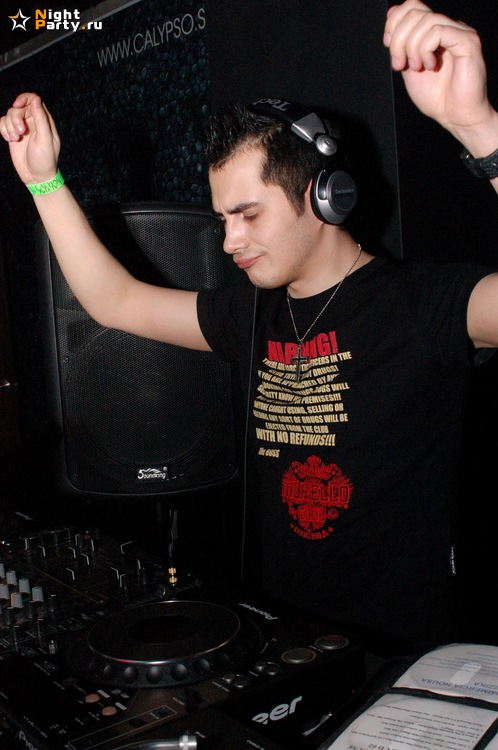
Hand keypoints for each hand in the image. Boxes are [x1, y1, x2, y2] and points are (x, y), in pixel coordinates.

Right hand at [0, 92, 60, 184]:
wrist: (36, 176)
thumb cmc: (44, 160)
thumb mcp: (45, 140)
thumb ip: (41, 119)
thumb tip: (35, 100)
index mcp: (44, 121)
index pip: (34, 99)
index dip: (24, 98)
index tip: (17, 105)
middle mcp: (33, 121)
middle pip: (18, 107)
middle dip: (15, 118)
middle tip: (20, 132)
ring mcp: (22, 127)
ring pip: (9, 114)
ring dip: (9, 125)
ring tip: (15, 138)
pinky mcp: (13, 134)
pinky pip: (2, 123)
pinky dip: (3, 130)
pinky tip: (10, 140)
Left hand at [384, 0, 492, 143]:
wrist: (455, 117)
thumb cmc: (437, 98)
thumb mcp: (408, 67)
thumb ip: (401, 44)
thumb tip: (391, 14)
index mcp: (434, 32)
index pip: (412, 7)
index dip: (394, 23)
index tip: (388, 46)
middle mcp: (448, 27)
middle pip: (415, 11)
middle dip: (399, 39)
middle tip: (400, 64)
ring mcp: (459, 32)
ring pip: (425, 21)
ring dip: (412, 48)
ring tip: (417, 68)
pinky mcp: (467, 42)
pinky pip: (438, 31)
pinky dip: (426, 49)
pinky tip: (430, 66)